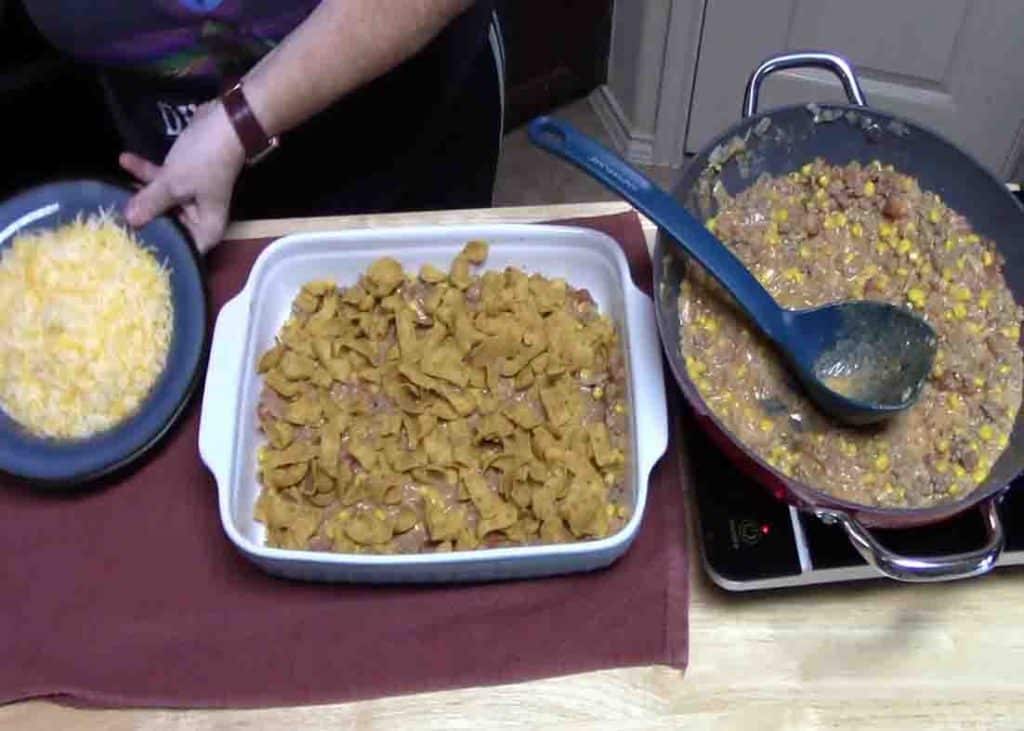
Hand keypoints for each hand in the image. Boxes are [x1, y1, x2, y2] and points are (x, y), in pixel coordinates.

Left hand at [120, 100, 245, 252]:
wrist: (226, 124)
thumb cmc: (205, 162)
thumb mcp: (174, 184)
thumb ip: (150, 203)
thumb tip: (128, 221)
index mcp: (206, 228)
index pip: (182, 250)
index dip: (159, 249)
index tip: (131, 248)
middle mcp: (199, 218)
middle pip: (168, 227)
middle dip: (143, 219)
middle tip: (112, 219)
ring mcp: (191, 197)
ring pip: (161, 202)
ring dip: (140, 190)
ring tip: (113, 185)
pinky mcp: (184, 178)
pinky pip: (162, 183)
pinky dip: (146, 173)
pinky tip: (125, 159)